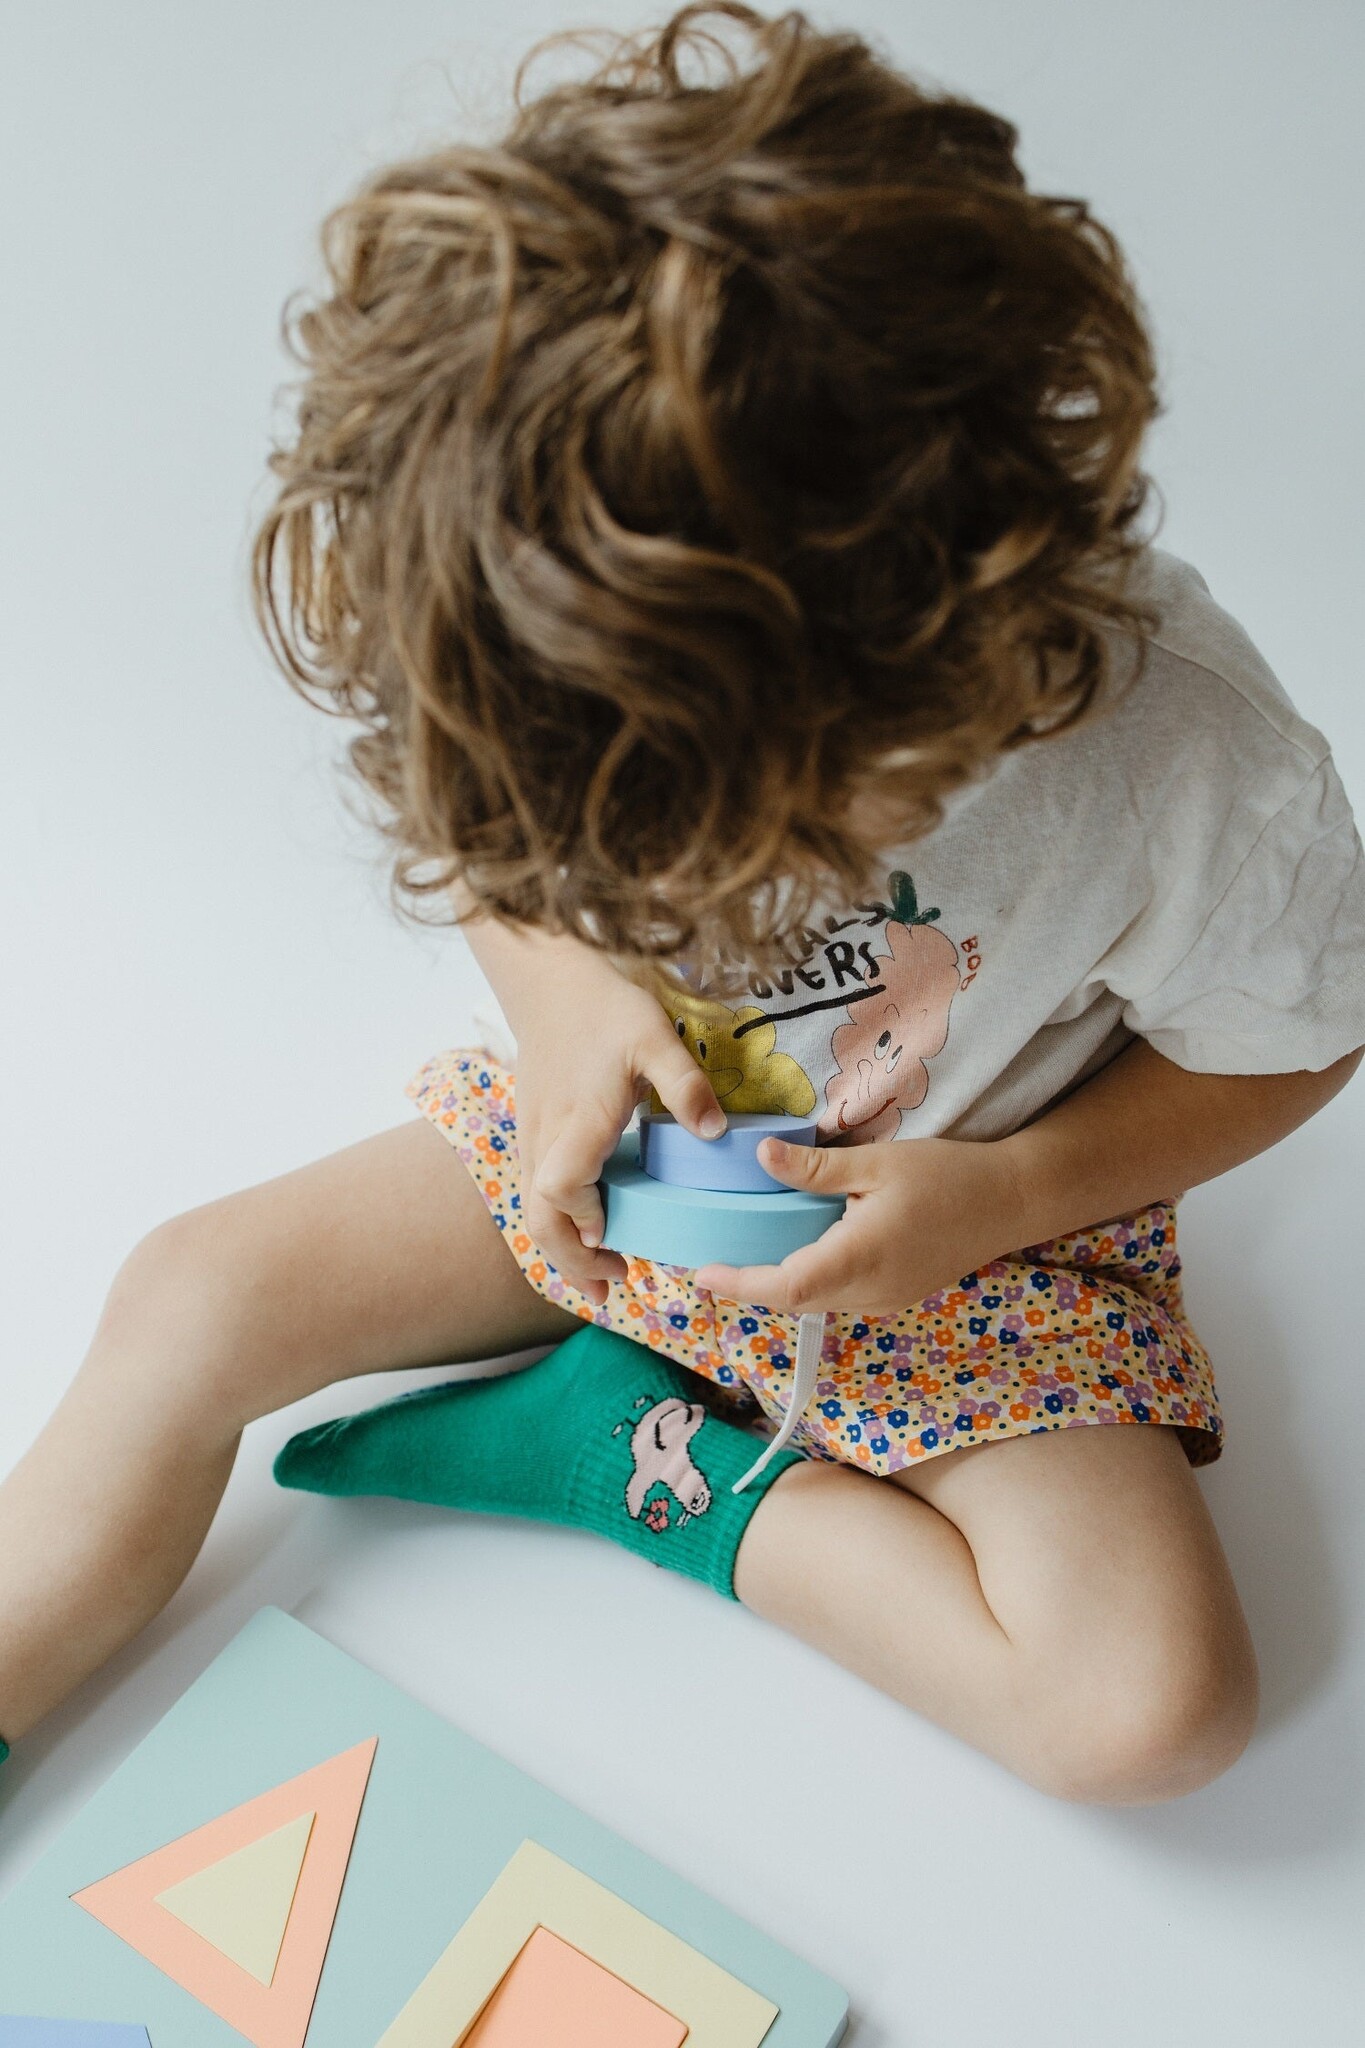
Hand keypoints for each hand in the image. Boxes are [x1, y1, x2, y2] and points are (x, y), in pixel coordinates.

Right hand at [507, 950, 726, 1306]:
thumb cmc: (605, 1010)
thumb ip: (685, 1085)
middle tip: (613, 1289)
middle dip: (572, 1261)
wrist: (551, 984)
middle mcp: (546, 1138)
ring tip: (604, 1281)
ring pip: (533, 1211)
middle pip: (539, 1217)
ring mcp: (533, 1139)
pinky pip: (535, 1194)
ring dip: (565, 1250)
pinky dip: (559, 1225)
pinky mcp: (533, 1135)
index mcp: (578, 1121)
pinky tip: (588, 1236)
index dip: (585, 1218)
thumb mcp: (655, 1037)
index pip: (561, 1188)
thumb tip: (715, 1134)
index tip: (614, 1234)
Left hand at [693, 1134, 1027, 1316]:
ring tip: (742, 1260)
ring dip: (778, 1287)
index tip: (703, 1273)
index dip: (740, 1284)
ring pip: (817, 1303)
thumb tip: (762, 1156)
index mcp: (860, 1257)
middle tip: (711, 1262)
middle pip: (794, 1301)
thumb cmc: (949, 1177)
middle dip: (750, 1287)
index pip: (785, 1286)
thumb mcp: (878, 1161)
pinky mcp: (896, 1296)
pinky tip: (796, 1254)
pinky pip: (840, 1298)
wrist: (1011, 1202)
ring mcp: (885, 1299)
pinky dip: (809, 1283)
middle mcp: (870, 1291)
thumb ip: (817, 1167)